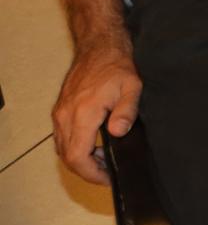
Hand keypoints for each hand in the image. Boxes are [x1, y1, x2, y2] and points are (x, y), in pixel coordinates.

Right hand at [52, 34, 141, 184]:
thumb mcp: (131, 87)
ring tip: (104, 159)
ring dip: (81, 159)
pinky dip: (75, 146)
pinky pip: (62, 137)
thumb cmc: (117, 66)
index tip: (108, 178)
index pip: (78, 156)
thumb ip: (126, 111)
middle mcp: (65, 116)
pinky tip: (94, 144)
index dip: (92, 173)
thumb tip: (118, 133)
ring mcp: (60, 113)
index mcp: (83, 113)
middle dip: (87, 170)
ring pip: (63, 148)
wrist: (98, 46)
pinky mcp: (60, 109)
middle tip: (109, 172)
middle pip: (68, 157)